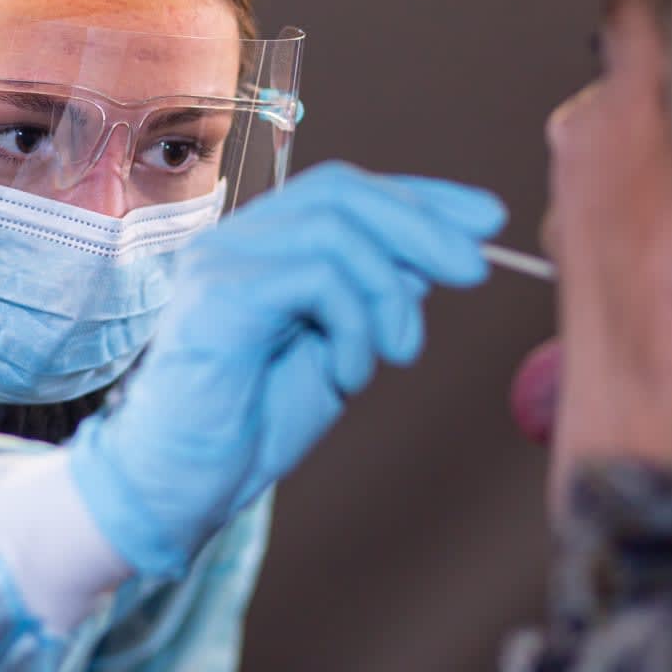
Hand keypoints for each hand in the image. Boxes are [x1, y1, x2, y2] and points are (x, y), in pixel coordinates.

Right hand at [65, 161, 505, 576]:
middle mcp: (235, 239)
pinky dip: (354, 326)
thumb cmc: (253, 420)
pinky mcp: (218, 294)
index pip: (345, 190)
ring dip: (388, 295)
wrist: (184, 482)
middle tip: (475, 272)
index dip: (422, 196)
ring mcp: (219, 261)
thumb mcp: (339, 346)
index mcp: (262, 244)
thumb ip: (374, 295)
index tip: (487, 218)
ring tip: (397, 353)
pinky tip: (347, 372)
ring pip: (335, 232)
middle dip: (422, 227)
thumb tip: (438, 250)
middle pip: (342, 192)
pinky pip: (315, 278)